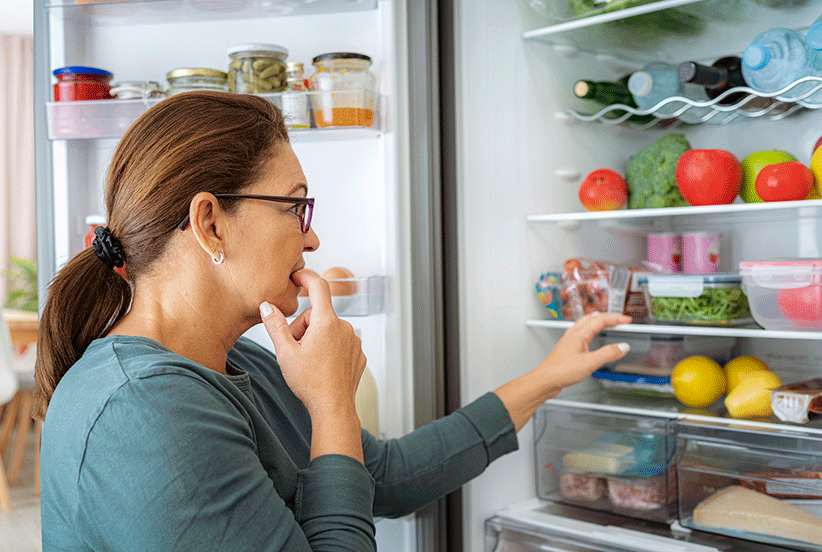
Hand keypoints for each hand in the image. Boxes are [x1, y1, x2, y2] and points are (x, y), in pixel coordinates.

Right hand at [259, 269, 365, 419]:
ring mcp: (353, 340)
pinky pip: (340, 342)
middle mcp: (344, 328)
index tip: (297, 277)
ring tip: (309, 361)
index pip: (318, 287)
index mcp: (326, 323)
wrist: (333, 408)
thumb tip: (267, 306)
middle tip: (295, 349)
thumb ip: (275, 325)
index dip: (306, 277)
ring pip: (329, 329)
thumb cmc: (310, 383)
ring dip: (317, 339)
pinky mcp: (358, 353)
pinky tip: (323, 367)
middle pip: (318, 315)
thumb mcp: (285, 352)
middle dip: (303, 327)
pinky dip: (330, 349)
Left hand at [495, 312, 631, 430]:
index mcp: (578, 334)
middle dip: (607, 317)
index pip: (600, 320)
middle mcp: (572, 335)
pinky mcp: (567, 349)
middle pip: (592, 318)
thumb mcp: (590, 363)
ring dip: (597, 321)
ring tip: (607, 323)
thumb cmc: (560, 371)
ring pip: (584, 324)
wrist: (545, 380)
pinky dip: (590, 331)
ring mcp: (568, 341)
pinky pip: (580, 333)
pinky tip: (590, 338)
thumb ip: (608, 354)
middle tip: (620, 320)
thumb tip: (622, 347)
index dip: (615, 319)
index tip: (627, 320)